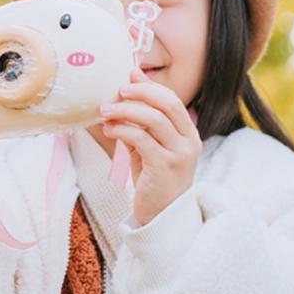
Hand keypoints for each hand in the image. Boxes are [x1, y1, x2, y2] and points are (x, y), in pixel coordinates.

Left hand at [99, 67, 202, 225]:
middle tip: (118, 90)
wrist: (161, 217)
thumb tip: (129, 86)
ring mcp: (179, 155)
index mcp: (189, 134)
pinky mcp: (164, 167)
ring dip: (125, 111)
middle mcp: (189, 142)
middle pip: (167, 104)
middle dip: (141, 92)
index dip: (150, 86)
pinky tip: (109, 130)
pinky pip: (141, 139)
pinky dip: (122, 130)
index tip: (129, 76)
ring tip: (104, 111)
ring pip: (153, 119)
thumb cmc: (154, 179)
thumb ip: (142, 121)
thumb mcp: (150, 146)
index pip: (172, 100)